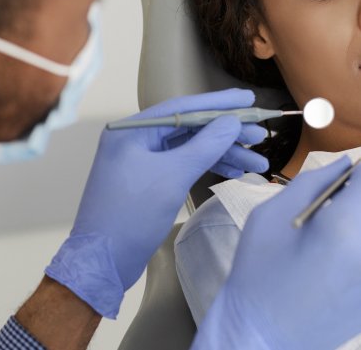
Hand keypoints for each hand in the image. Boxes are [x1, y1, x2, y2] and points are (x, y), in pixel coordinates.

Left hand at [45, 89, 267, 317]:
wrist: (101, 262)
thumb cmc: (130, 215)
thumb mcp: (172, 177)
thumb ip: (204, 146)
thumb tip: (231, 122)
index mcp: (133, 130)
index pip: (183, 108)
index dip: (219, 103)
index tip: (249, 98)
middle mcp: (136, 140)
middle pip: (190, 128)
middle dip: (226, 133)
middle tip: (260, 135)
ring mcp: (141, 161)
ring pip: (190, 148)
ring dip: (223, 153)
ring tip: (257, 161)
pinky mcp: (148, 181)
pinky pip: (183, 165)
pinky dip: (208, 167)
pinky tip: (233, 171)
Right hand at [192, 156, 360, 349]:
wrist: (259, 332)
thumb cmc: (259, 269)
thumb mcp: (272, 213)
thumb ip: (314, 181)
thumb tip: (346, 163)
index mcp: (344, 225)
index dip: (355, 179)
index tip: (337, 189)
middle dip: (356, 206)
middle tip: (324, 225)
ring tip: (337, 248)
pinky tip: (353, 264)